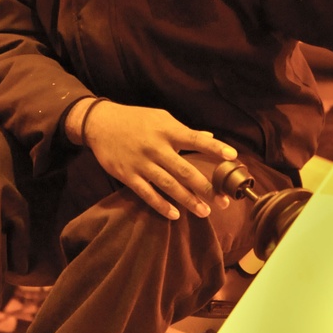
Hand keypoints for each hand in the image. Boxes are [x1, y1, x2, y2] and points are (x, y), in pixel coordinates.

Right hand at [71, 100, 236, 219]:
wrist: (100, 124)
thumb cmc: (135, 120)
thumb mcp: (160, 118)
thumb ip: (183, 130)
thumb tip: (208, 137)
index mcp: (167, 131)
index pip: (196, 140)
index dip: (214, 148)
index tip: (232, 157)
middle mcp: (156, 148)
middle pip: (185, 170)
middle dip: (206, 187)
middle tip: (223, 201)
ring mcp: (142, 163)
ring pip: (169, 185)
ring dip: (188, 200)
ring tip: (205, 212)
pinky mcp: (128, 175)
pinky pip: (147, 193)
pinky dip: (161, 205)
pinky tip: (175, 214)